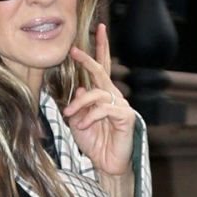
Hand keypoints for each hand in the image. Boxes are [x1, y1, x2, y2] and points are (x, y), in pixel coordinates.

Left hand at [62, 23, 134, 176]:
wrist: (107, 163)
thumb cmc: (94, 142)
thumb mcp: (79, 121)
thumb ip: (79, 105)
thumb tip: (81, 89)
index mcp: (102, 95)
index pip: (100, 68)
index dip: (97, 50)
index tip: (91, 33)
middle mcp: (113, 96)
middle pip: (101, 72)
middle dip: (88, 59)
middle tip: (74, 50)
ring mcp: (121, 105)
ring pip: (97, 93)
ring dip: (80, 104)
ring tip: (70, 117)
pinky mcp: (125, 117)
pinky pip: (105, 108)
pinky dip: (90, 116)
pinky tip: (82, 125)